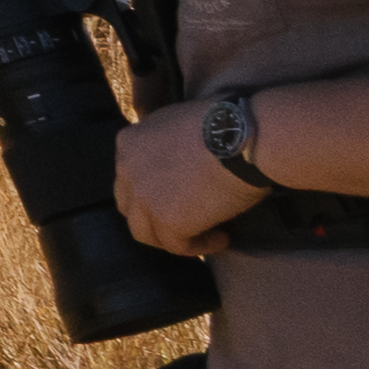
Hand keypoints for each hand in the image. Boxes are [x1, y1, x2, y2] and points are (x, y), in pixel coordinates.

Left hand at [115, 110, 253, 255]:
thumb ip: (163, 144)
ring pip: (144, 231)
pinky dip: (200, 246)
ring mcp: (144, 196)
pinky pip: (177, 246)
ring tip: (203, 234)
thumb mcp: (177, 122)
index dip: (151, 191)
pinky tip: (222, 239)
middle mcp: (127, 169)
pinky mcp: (167, 220)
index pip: (129, 177)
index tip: (179, 196)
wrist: (241, 137)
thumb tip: (174, 164)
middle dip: (153, 216)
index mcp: (129, 143)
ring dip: (171, 237)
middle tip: (186, 219)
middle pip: (130, 205)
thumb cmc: (222, 125)